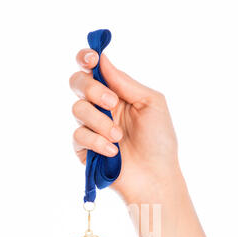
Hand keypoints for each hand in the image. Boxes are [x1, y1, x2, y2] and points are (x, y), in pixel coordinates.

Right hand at [70, 49, 179, 202]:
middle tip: (112, 103)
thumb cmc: (159, 142)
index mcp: (117, 93)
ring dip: (100, 122)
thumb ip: (126, 82)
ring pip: (78, 109)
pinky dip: (96, 141)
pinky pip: (78, 135)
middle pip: (78, 83)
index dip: (87, 59)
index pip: (94, 69)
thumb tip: (103, 60)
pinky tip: (112, 151)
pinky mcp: (84, 149)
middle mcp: (101, 108)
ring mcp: (91, 128)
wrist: (155, 177)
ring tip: (119, 137)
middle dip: (92, 89)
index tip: (91, 59)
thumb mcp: (151, 103)